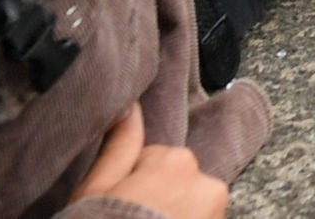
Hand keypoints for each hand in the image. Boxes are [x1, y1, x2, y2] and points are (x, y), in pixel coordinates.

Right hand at [73, 108, 224, 218]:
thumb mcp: (97, 189)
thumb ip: (120, 146)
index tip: (121, 207)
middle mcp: (208, 184)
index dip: (133, 186)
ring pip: (192, 207)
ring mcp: (217, 213)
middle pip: (179, 184)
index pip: (156, 162)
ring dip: (176, 218)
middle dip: (160, 202)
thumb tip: (130, 107)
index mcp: (176, 162)